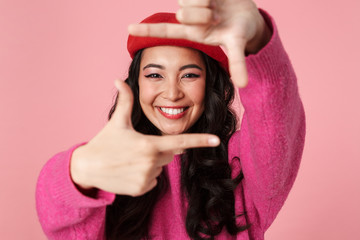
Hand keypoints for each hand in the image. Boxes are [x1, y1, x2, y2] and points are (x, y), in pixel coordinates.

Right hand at [70, 80, 219, 196]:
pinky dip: (145, 176)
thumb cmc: (104, 142)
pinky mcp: (140, 189)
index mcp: (149, 144)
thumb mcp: (117, 121)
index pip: (180, 141)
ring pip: (160, 168)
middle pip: (168, 154)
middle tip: (137, 147)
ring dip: (151, 163)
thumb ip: (125, 100)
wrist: (86, 168)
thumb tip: (118, 79)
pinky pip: (153, 180)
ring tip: (130, 159)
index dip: (200, 140)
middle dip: (158, 149)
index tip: (216, 140)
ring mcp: (146, 178)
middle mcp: (151, 163)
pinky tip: (129, 171)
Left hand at [128, 0, 270, 87]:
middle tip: (215, 18)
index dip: (148, 32)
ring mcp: (193, 2)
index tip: (129, 29)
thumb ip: (237, 63)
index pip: (166, 31)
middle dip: (202, 15)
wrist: (250, 12)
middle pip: (183, 14)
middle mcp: (188, 17)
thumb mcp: (236, 45)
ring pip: (190, 0)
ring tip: (217, 7)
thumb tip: (244, 85)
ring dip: (208, 3)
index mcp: (192, 32)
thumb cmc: (240, 31)